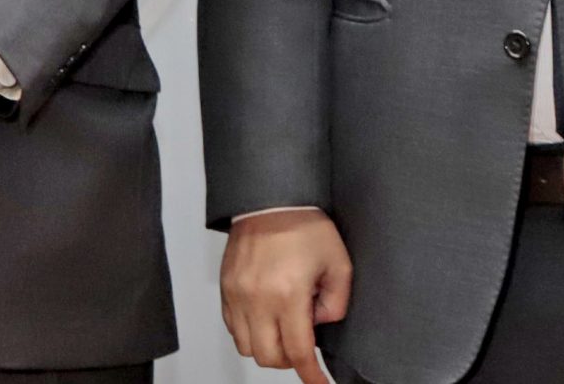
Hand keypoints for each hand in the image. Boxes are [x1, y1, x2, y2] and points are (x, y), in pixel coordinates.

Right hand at [221, 209, 350, 383]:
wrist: (269, 198)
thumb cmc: (304, 225)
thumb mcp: (338, 263)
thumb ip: (336, 302)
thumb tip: (318, 323)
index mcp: (288, 294)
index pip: (298, 352)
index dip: (311, 375)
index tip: (319, 383)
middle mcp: (257, 298)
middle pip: (269, 357)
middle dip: (290, 361)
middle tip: (303, 346)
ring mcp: (237, 294)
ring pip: (247, 347)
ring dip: (267, 348)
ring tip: (282, 328)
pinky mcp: (225, 288)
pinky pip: (232, 327)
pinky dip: (249, 332)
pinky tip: (264, 318)